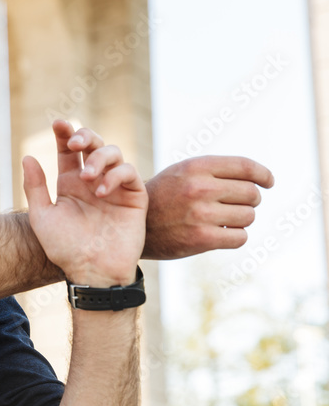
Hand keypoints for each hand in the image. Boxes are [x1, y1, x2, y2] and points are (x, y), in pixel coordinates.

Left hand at [22, 119, 147, 286]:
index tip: (57, 124)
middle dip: (84, 136)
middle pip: (93, 144)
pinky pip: (129, 173)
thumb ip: (35, 187)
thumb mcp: (43, 216)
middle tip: (74, 143)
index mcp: (70, 183)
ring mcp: (115, 187)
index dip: (64, 133)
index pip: (68, 151)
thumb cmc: (65, 248)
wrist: (92, 272)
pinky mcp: (135, 197)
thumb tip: (27, 156)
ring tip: (87, 177)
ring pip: (113, 153)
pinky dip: (116, 175)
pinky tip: (101, 191)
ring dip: (99, 158)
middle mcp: (93, 181)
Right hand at [143, 156, 274, 259]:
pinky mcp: (202, 238)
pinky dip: (235, 236)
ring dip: (241, 220)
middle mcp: (199, 188)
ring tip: (223, 219)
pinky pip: (240, 237)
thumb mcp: (183, 172)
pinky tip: (220, 233)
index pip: (245, 167)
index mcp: (196, 167)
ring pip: (248, 216)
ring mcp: (200, 214)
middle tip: (234, 205)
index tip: (269, 182)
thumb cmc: (164, 196)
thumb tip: (259, 179)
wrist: (135, 225)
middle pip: (251, 193)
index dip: (263, 174)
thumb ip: (216, 171)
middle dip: (248, 200)